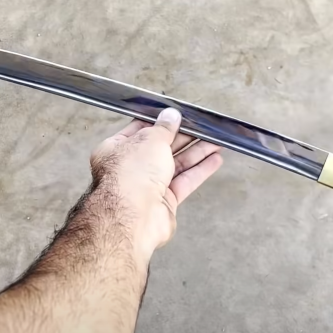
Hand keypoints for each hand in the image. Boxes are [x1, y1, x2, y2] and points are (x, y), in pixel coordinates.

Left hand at [89, 108, 222, 261]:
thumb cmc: (131, 175)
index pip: (140, 131)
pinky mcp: (164, 203)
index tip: (178, 116)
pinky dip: (200, 171)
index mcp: (116, 149)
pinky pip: (184, 182)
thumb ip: (164, 128)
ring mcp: (147, 187)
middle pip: (161, 148)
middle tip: (204, 128)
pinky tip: (215, 160)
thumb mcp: (150, 140)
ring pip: (176, 165)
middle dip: (184, 137)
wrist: (133, 216)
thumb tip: (171, 116)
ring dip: (197, 153)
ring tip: (217, 141)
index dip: (160, 123)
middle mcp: (130, 168)